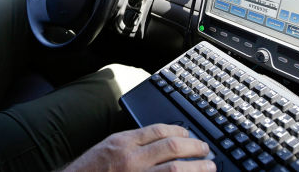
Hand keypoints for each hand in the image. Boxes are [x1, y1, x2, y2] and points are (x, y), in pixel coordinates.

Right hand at [61, 123, 215, 171]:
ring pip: (175, 170)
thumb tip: (160, 139)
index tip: (190, 136)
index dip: (180, 132)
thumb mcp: (108, 147)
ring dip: (197, 168)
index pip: (159, 130)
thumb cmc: (90, 169)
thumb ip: (133, 141)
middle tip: (206, 150)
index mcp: (123, 142)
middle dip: (194, 148)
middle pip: (172, 149)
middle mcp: (131, 160)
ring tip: (209, 167)